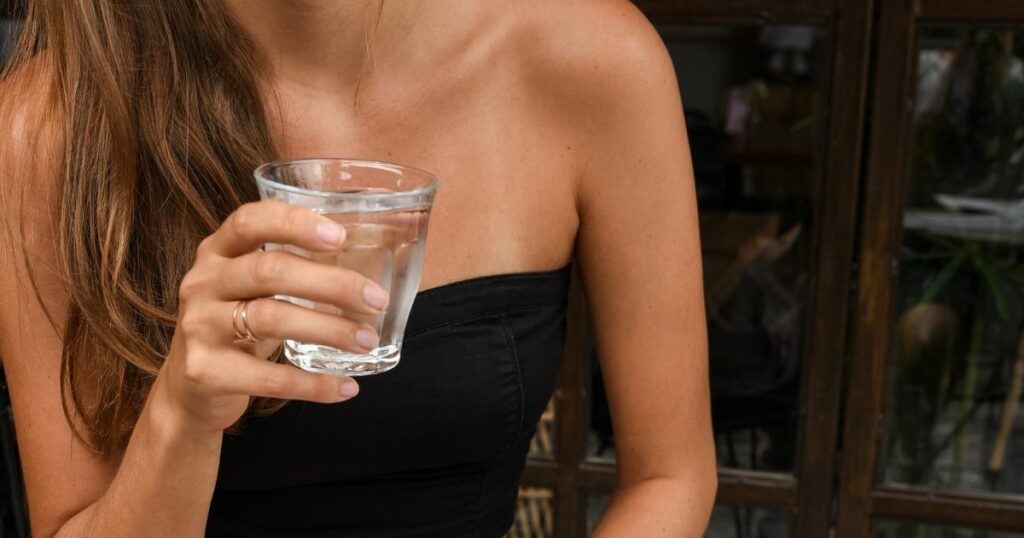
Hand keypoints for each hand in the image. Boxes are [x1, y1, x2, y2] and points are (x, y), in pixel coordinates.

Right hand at [152, 200, 389, 433]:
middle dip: (332, 283)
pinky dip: (313, 384)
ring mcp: (199, 327)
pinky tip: (346, 387)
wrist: (190, 389)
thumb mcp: (252, 289)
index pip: (250, 221)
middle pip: (269, 271)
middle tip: (376, 299)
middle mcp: (202, 283)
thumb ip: (292, 269)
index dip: (295, 224)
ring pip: (271, 319)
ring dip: (329, 329)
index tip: (340, 237)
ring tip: (366, 339)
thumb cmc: (237, 326)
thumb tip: (369, 269)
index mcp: (217, 252)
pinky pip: (268, 377)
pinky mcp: (204, 372)